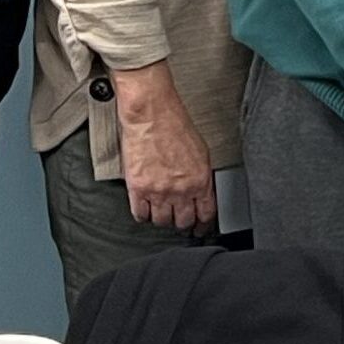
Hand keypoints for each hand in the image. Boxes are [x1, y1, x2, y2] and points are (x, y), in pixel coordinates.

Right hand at [111, 65, 216, 230]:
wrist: (150, 115)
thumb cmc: (174, 125)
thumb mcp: (200, 151)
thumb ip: (201, 175)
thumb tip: (201, 192)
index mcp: (200, 180)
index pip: (206, 214)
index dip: (203, 225)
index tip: (200, 228)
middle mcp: (181, 189)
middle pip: (183, 222)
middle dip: (183, 224)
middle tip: (180, 222)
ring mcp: (158, 191)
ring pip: (162, 222)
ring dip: (163, 220)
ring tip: (162, 214)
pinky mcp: (138, 189)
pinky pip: (140, 214)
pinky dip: (143, 215)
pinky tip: (145, 209)